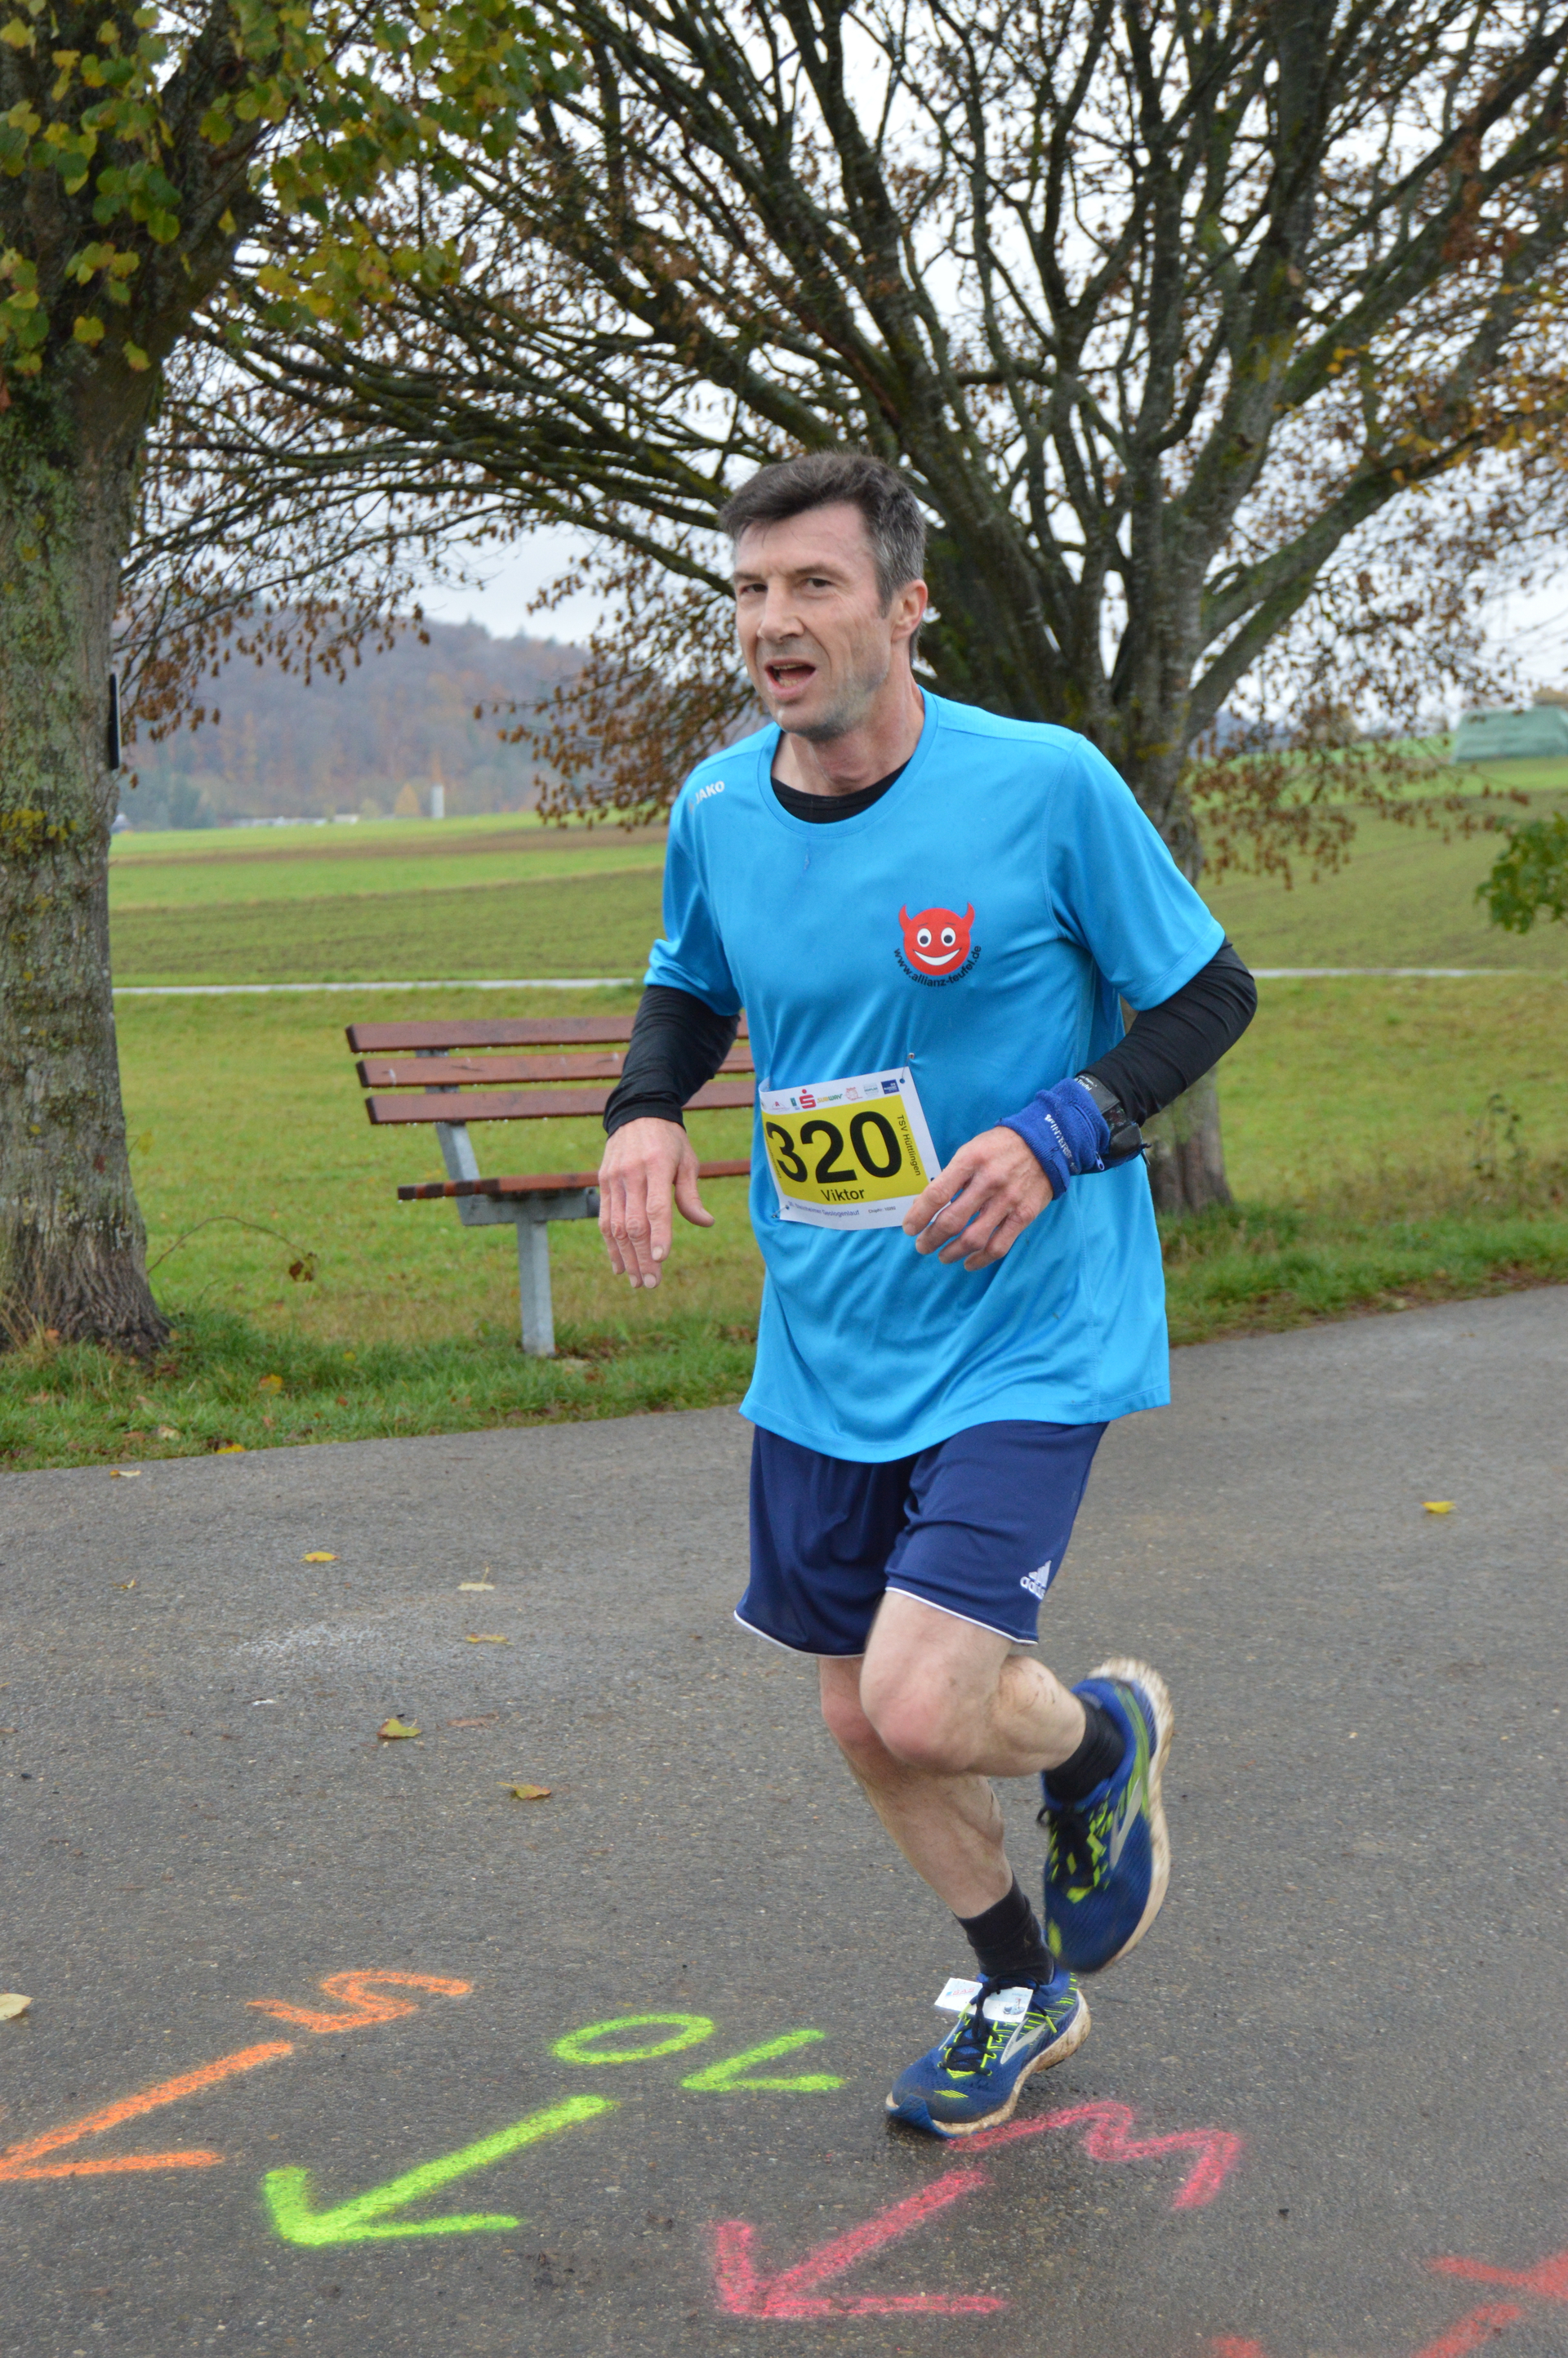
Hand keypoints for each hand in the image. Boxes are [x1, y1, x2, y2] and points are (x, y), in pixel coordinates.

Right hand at [597, 1116, 713, 1288]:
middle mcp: (631, 1173)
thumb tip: (706, 1223)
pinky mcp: (603, 1183)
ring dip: (626, 1258)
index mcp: (657, 1165)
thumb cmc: (670, 1140)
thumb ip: (691, 1194)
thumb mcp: (687, 1161)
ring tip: (636, 1281)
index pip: (656, 1207)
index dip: (659, 1235)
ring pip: (615, 1226)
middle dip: (642, 1257)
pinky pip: (604, 1219)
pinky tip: (619, 1266)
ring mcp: (613, 1179)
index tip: (662, 1260)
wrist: (637, 1112)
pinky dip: (610, 1245)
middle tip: (651, 1283)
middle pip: (634, 1223)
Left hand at [902, 1125, 1053, 1270]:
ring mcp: (1008, 1200)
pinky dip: (980, 1259)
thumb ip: (953, 1176)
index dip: (919, 1215)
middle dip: (931, 1238)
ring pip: (973, 1238)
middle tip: (922, 1246)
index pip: (937, 1194)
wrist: (1045, 1142)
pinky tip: (968, 1262)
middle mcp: (988, 1181)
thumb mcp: (971, 1149)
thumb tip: (929, 1205)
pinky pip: (999, 1245)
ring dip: (952, 1252)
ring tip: (942, 1256)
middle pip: (951, 1220)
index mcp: (970, 1161)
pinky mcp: (1024, 1215)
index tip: (910, 1228)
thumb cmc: (1000, 1146)